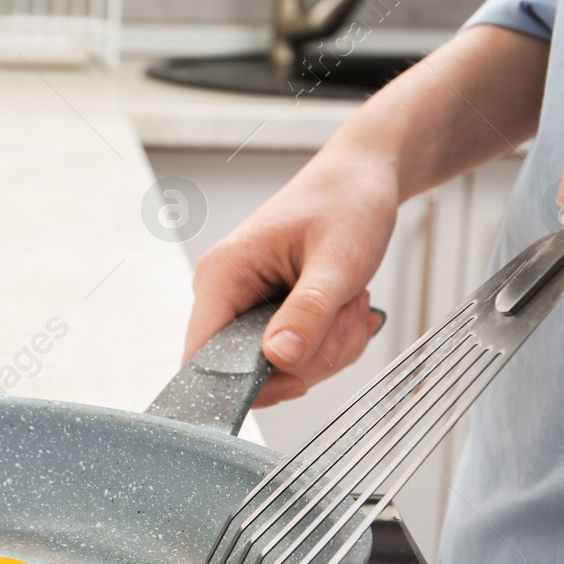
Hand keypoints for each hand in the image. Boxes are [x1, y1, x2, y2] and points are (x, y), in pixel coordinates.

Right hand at [185, 145, 395, 407]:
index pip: (202, 358)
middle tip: (348, 315)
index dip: (247, 384)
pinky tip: (346, 310)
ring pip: (278, 367)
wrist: (360, 179)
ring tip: (351, 304)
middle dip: (309, 358)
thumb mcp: (338, 260)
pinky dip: (328, 344)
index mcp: (222, 274)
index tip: (300, 381)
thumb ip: (309, 311)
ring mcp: (243, 304)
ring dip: (327, 349)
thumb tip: (279, 359)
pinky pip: (292, 355)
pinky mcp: (264, 312)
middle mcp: (222, 292)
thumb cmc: (347, 203)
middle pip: (249, 369)